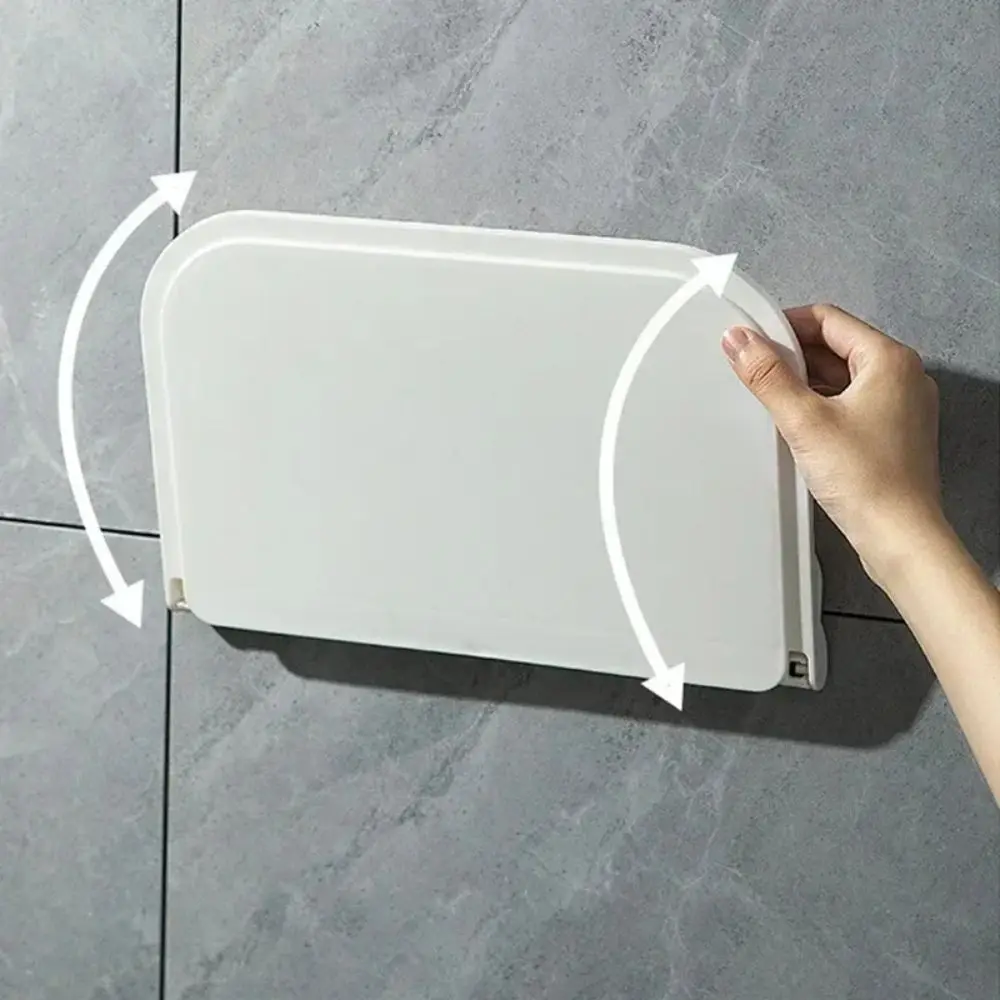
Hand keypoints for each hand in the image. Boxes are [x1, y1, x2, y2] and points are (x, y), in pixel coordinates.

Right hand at [721, 303, 944, 585]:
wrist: (899, 536)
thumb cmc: (866, 479)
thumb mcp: (804, 421)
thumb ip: (768, 376)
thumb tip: (740, 340)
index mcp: (889, 360)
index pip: (828, 319)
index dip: (785, 324)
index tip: (752, 339)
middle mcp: (902, 377)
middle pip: (836, 345)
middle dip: (793, 354)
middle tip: (756, 369)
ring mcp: (901, 406)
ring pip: (843, 376)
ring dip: (806, 380)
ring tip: (772, 398)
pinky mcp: (893, 433)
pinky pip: (852, 402)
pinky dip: (822, 404)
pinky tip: (798, 423)